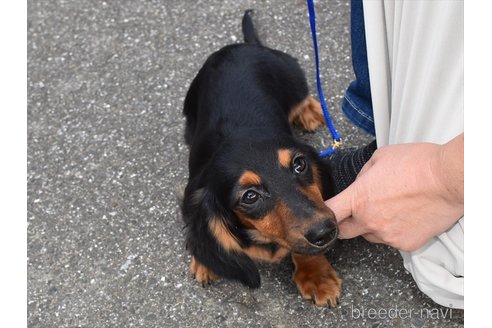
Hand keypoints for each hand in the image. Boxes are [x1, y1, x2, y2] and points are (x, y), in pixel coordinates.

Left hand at [325, 134, 463, 251]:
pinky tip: (407, 216)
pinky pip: (392, 240)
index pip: (329, 213)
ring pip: (370, 236)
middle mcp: (369, 220)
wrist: (450, 178)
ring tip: (392, 208)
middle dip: (346, 223)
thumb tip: (359, 185)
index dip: (324, 214)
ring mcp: (388, 235)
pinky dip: (395, 231)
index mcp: (359, 198)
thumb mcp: (379, 158)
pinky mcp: (406, 244)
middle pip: (344, 232)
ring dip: (373, 226)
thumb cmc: (417, 163)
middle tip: (358, 212)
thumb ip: (362, 176)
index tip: (324, 213)